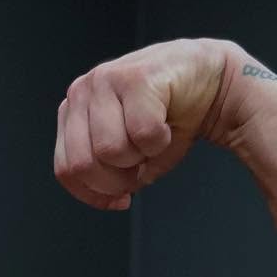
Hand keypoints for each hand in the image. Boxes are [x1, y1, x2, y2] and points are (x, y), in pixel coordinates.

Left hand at [53, 38, 240, 210]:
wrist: (211, 82)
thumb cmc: (168, 117)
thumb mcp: (130, 156)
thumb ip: (109, 178)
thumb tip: (108, 199)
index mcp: (74, 111)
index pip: (65, 169)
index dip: (94, 194)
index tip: (121, 197)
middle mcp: (82, 91)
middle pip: (83, 166)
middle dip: (117, 180)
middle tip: (140, 164)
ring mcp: (106, 80)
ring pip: (110, 151)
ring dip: (140, 156)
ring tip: (153, 136)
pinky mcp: (135, 77)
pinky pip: (142, 133)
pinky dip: (161, 140)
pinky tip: (167, 123)